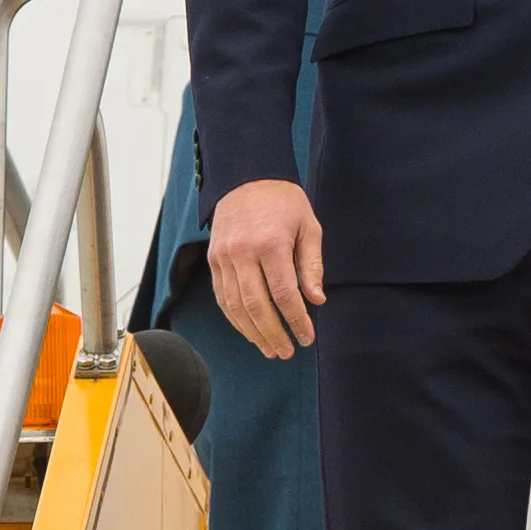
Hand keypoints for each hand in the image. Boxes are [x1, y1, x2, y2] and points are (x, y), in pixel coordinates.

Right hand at [206, 178, 325, 359]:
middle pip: (257, 306)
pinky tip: (250, 331)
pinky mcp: (213, 260)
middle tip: (288, 352)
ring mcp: (224, 257)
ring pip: (235, 306)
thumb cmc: (284, 202)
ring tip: (270, 349)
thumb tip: (317, 300)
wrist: (246, 177)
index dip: (296, 320)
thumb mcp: (308, 227)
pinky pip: (222, 296)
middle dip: (274, 334)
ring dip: (253, 333)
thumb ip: (311, 265)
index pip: (284, 294)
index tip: (307, 338)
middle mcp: (243, 253)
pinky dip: (235, 318)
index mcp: (271, 244)